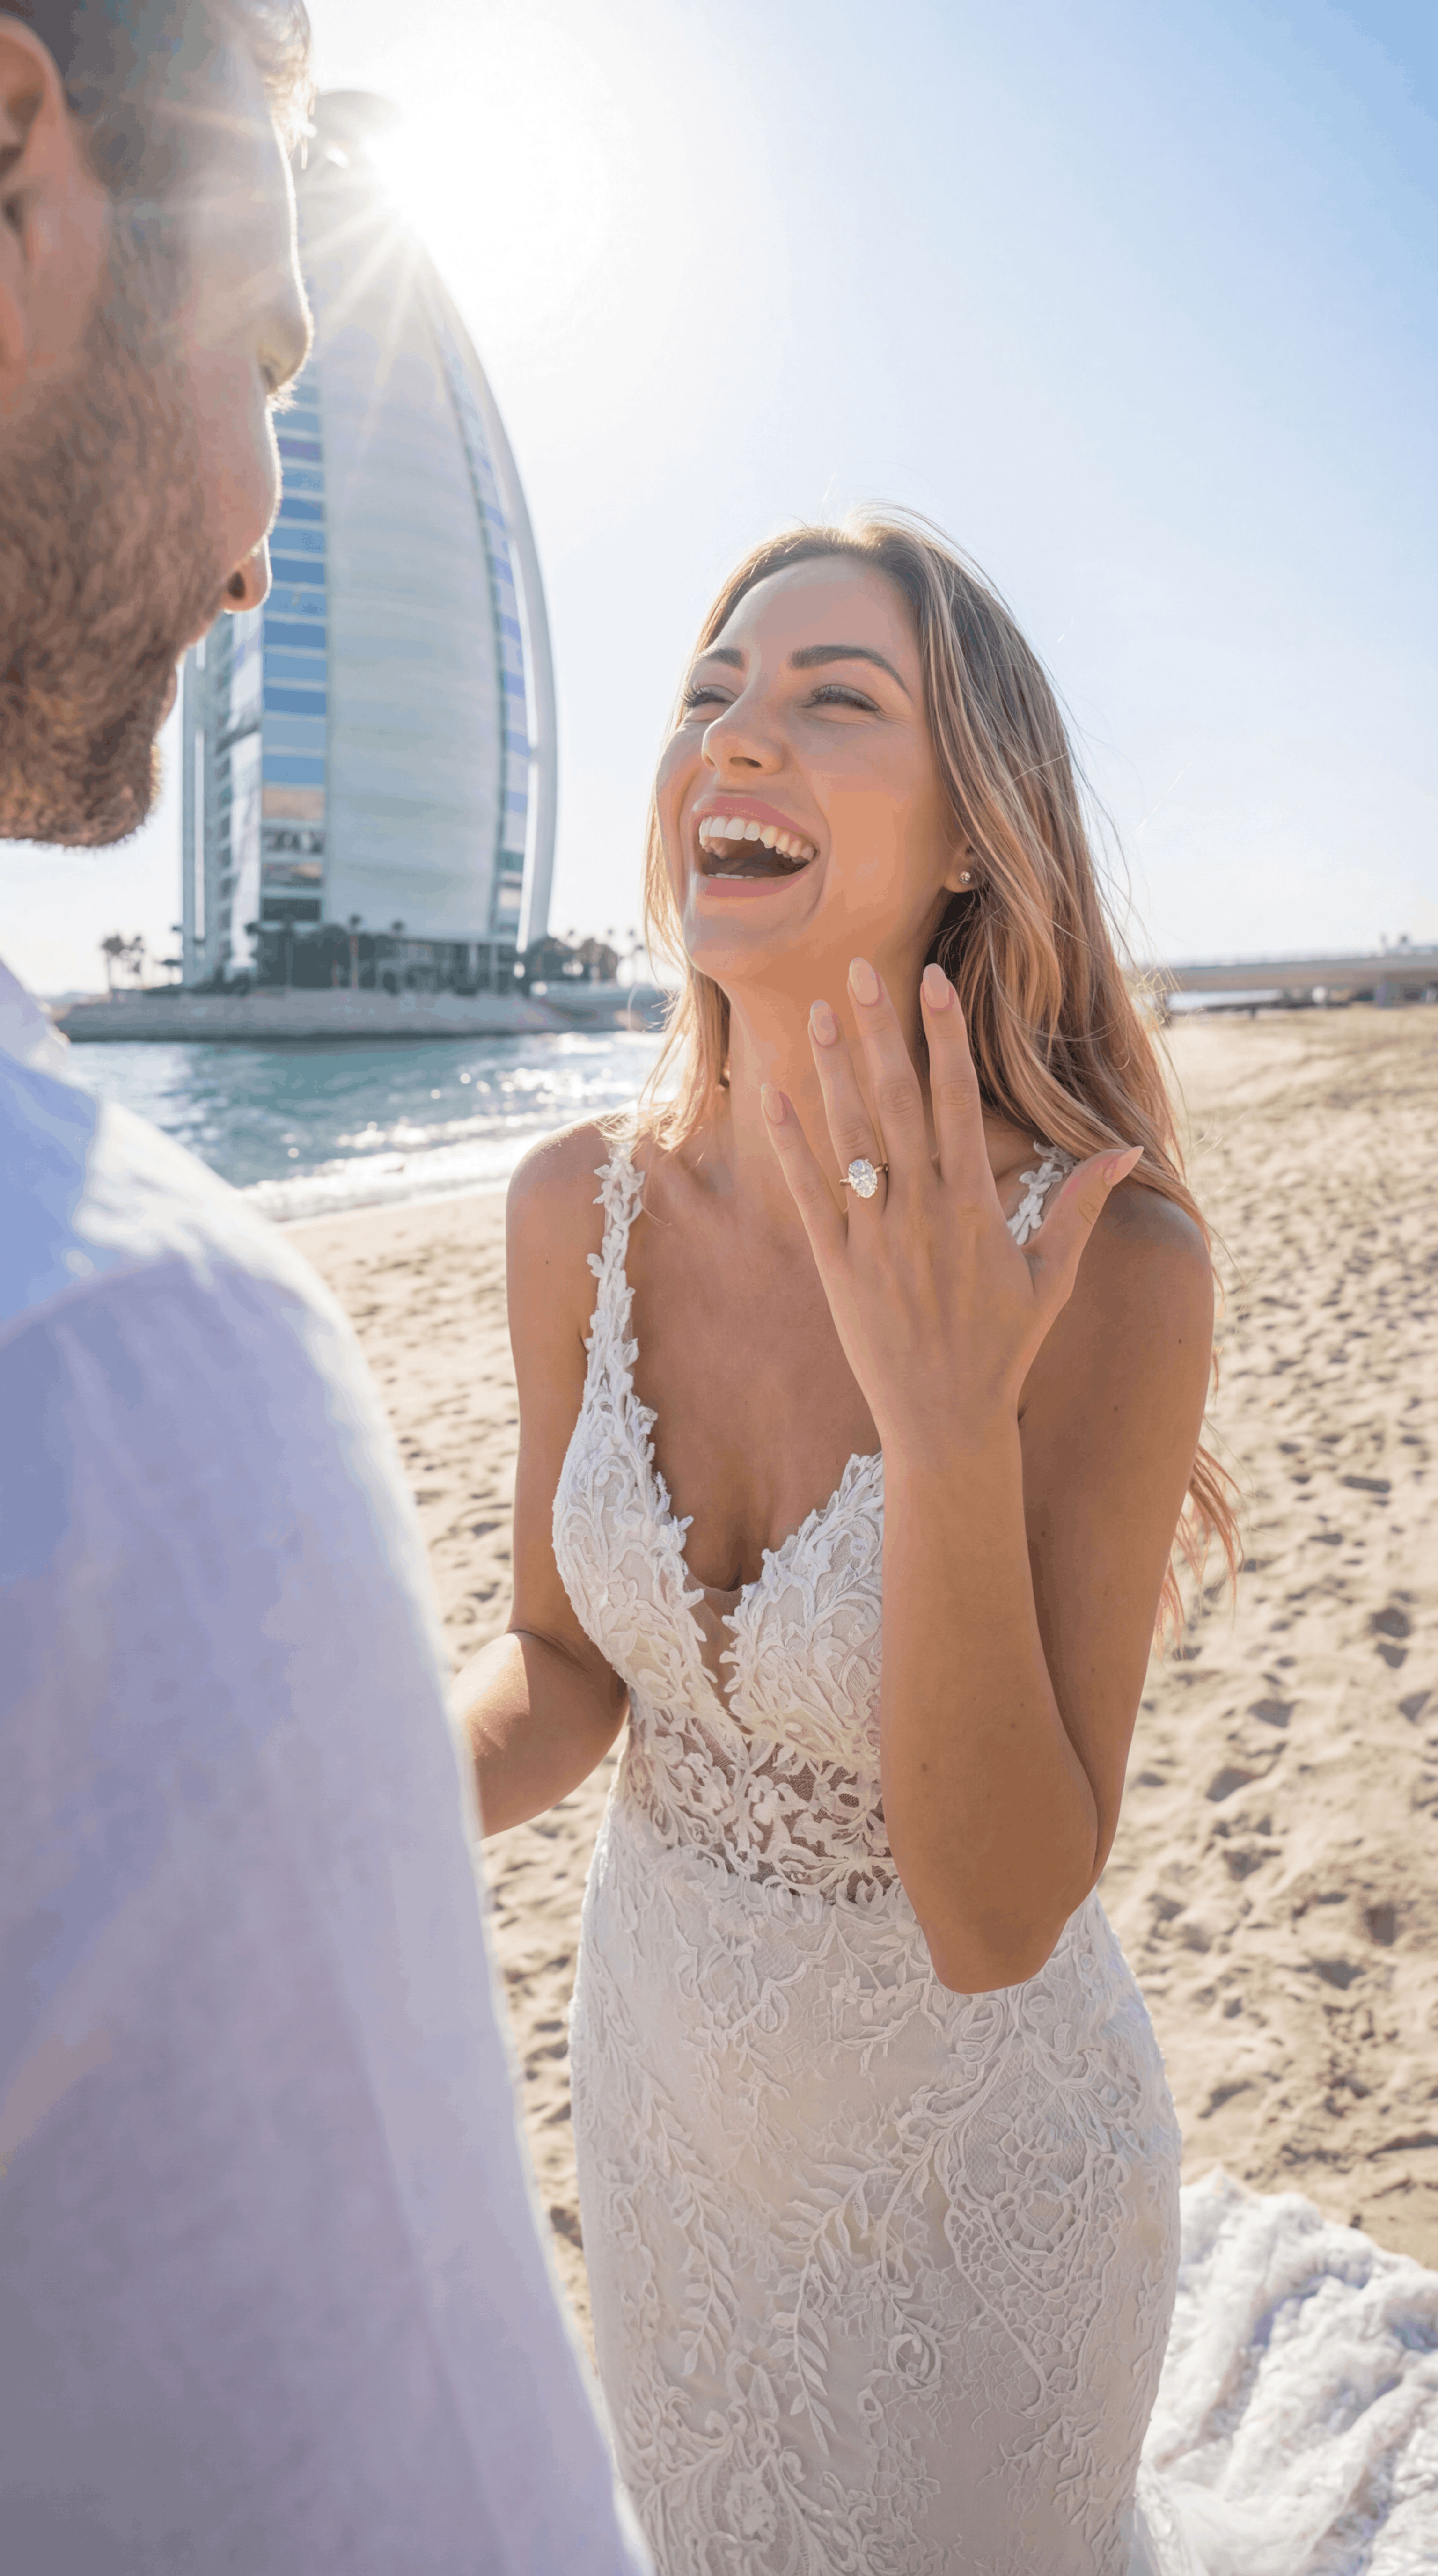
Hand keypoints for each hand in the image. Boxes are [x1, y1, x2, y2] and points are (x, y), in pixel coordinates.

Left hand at [761, 957, 1142, 1456]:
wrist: (946, 1421)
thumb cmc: (1003, 1349)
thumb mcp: (1052, 1277)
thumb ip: (1081, 1207)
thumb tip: (1125, 1153)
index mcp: (975, 1204)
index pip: (958, 1099)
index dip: (945, 1035)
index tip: (934, 980)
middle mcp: (922, 1209)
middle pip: (897, 1099)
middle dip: (880, 1029)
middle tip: (858, 966)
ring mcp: (875, 1235)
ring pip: (849, 1136)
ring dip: (832, 1070)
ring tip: (817, 1011)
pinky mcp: (835, 1264)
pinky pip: (808, 1192)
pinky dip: (790, 1143)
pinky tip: (771, 1096)